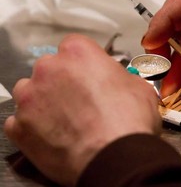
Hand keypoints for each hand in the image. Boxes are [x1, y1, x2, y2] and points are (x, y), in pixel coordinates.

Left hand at [4, 34, 160, 185]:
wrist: (117, 157)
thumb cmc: (130, 119)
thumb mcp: (138, 86)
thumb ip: (118, 76)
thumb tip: (114, 82)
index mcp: (78, 53)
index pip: (74, 46)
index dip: (83, 62)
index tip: (89, 75)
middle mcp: (48, 69)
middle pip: (50, 68)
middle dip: (62, 80)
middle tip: (78, 100)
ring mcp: (30, 98)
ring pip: (30, 91)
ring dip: (42, 100)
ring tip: (63, 118)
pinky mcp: (20, 128)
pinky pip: (21, 121)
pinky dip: (33, 126)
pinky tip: (52, 135)